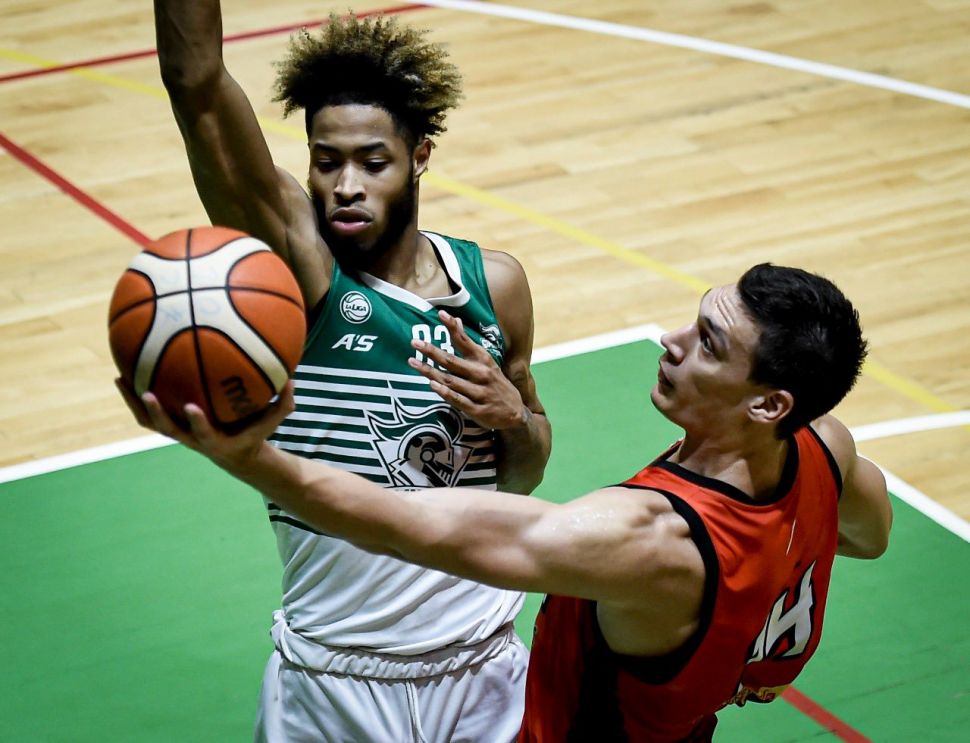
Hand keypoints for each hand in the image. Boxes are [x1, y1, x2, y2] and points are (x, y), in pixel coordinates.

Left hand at [115, 377, 295, 470]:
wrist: (234, 455)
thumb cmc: (254, 434)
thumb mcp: (272, 422)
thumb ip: (282, 404)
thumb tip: (292, 379)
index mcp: (214, 441)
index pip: (203, 433)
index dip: (197, 422)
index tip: (191, 406)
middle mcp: (191, 438)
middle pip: (168, 429)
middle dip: (156, 412)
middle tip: (147, 392)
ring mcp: (177, 433)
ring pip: (149, 422)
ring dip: (134, 403)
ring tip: (120, 377)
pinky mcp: (170, 425)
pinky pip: (147, 413)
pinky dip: (134, 396)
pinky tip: (126, 372)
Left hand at [407, 310, 526, 429]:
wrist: (515, 412)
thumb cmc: (495, 383)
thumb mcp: (486, 362)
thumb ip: (468, 343)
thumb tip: (457, 320)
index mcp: (483, 360)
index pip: (465, 340)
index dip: (453, 327)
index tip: (441, 314)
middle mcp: (481, 373)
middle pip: (452, 361)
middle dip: (432, 351)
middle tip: (415, 342)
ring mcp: (480, 392)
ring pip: (451, 380)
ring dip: (431, 372)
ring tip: (413, 362)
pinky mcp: (477, 410)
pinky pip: (458, 400)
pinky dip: (446, 393)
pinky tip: (433, 385)